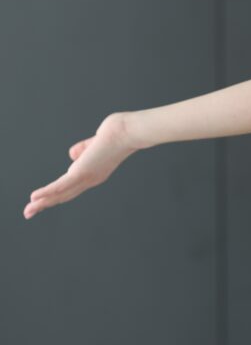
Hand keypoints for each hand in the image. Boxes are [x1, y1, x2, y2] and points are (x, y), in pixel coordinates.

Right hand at [23, 113, 139, 219]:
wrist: (129, 131)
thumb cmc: (117, 133)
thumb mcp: (96, 142)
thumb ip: (84, 149)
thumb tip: (73, 155)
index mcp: (94, 173)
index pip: (72, 187)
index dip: (56, 195)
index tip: (43, 201)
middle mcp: (91, 179)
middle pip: (64, 196)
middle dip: (46, 204)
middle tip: (29, 213)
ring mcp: (87, 177)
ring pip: (60, 194)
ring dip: (42, 203)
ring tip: (28, 211)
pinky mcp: (82, 172)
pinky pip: (61, 185)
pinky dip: (47, 192)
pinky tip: (34, 198)